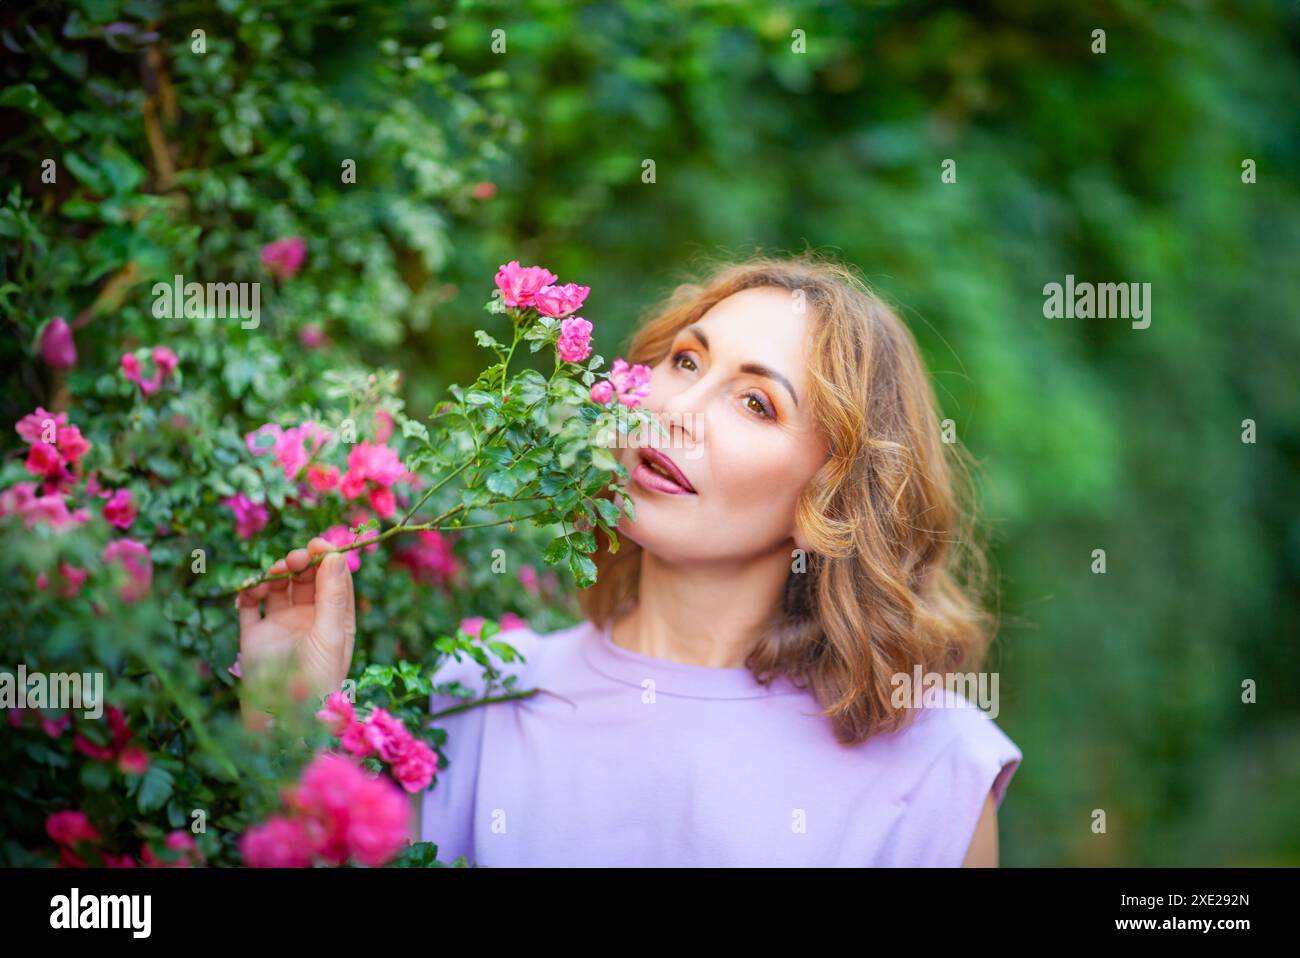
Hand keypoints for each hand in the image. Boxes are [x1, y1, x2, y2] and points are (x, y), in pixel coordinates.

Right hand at [237, 537, 355, 729]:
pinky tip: (252, 590)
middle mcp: (310, 620)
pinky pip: (250, 606)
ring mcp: (281, 627)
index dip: (328, 559)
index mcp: (336, 621)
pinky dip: (249, 592)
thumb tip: (335, 555)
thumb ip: (332, 595)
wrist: (282, 720)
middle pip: (307, 579)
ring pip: (279, 588)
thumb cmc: (316, 680)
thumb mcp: (330, 635)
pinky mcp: (255, 636)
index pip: (336, 580)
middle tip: (295, 557)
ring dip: (277, 575)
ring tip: (275, 573)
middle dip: (301, 564)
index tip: (319, 543)